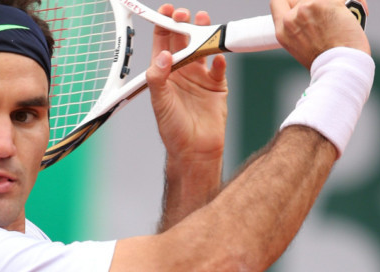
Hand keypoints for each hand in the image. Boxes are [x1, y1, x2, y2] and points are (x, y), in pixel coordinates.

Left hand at [146, 5, 227, 163]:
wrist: (195, 150)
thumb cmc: (173, 130)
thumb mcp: (160, 103)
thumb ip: (159, 78)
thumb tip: (164, 56)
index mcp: (164, 74)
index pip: (162, 43)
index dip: (163, 25)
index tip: (166, 12)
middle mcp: (181, 72)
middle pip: (183, 40)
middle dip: (183, 24)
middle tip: (184, 15)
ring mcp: (200, 77)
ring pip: (203, 48)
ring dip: (203, 35)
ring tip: (203, 22)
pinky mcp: (217, 86)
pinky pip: (220, 68)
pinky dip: (220, 60)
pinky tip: (218, 58)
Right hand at [270, 0, 370, 68]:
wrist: (340, 67)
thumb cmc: (326, 62)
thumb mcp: (301, 48)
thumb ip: (300, 28)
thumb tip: (314, 17)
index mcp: (283, 31)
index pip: (278, 2)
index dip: (291, 2)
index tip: (301, 5)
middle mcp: (292, 18)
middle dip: (319, 5)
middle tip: (328, 15)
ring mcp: (308, 8)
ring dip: (334, 3)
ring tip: (344, 15)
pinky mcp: (328, 2)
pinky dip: (354, 1)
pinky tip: (356, 12)